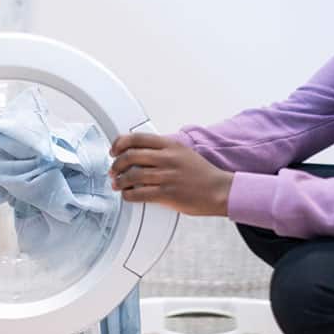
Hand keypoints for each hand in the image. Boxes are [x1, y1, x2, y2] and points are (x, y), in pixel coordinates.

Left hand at [108, 133, 233, 215]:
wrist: (220, 190)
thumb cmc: (202, 174)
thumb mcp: (183, 152)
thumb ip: (163, 150)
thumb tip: (139, 153)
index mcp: (170, 145)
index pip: (137, 138)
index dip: (120, 143)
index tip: (114, 150)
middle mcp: (168, 158)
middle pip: (131, 156)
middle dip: (116, 164)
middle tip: (113, 170)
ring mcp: (168, 176)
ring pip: (133, 175)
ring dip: (119, 181)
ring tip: (117, 184)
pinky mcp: (168, 194)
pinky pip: (140, 193)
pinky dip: (129, 195)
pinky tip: (127, 195)